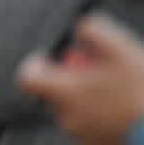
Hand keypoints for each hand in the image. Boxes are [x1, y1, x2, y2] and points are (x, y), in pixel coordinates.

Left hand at [18, 12, 143, 144]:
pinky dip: (100, 113)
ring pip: (74, 108)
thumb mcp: (120, 48)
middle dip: (70, 77)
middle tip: (94, 70)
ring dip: (87, 96)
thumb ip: (92, 29)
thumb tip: (80, 27)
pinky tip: (122, 106)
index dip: (34, 64)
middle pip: (54, 92)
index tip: (48, 57)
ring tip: (115, 88)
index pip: (27, 79)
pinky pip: (91, 124)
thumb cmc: (141, 90)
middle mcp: (67, 118)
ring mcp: (83, 136)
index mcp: (64, 94)